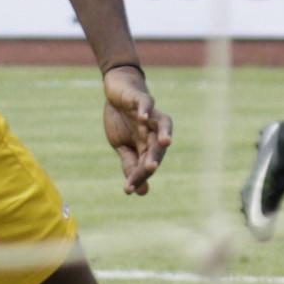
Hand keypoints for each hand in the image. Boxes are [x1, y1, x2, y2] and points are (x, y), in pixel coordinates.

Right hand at [101, 65, 171, 193]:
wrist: (117, 91)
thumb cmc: (122, 120)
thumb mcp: (122, 146)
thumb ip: (131, 166)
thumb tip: (139, 192)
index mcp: (149, 144)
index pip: (146, 163)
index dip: (138, 175)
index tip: (128, 189)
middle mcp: (153, 130)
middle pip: (158, 146)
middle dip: (154, 157)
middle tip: (150, 169)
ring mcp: (149, 114)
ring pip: (163, 123)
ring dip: (164, 133)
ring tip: (166, 143)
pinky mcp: (140, 98)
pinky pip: (146, 103)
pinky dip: (145, 109)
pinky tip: (142, 116)